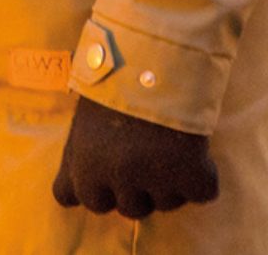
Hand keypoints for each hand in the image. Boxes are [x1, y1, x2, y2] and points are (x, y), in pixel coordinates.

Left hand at [51, 94, 219, 219]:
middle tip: (144, 154)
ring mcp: (156, 179)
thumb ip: (75, 164)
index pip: (85, 201)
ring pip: (167, 204)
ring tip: (166, 145)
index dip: (100, 187)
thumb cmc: (111, 86)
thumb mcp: (81, 126)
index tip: (110, 166)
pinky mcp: (193, 176)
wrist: (155, 59)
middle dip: (137, 188)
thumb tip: (65, 199)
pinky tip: (193, 151)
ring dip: (169, 183)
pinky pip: (201, 194)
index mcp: (85, 168)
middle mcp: (118, 179)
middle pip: (130, 209)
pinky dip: (202, 177)